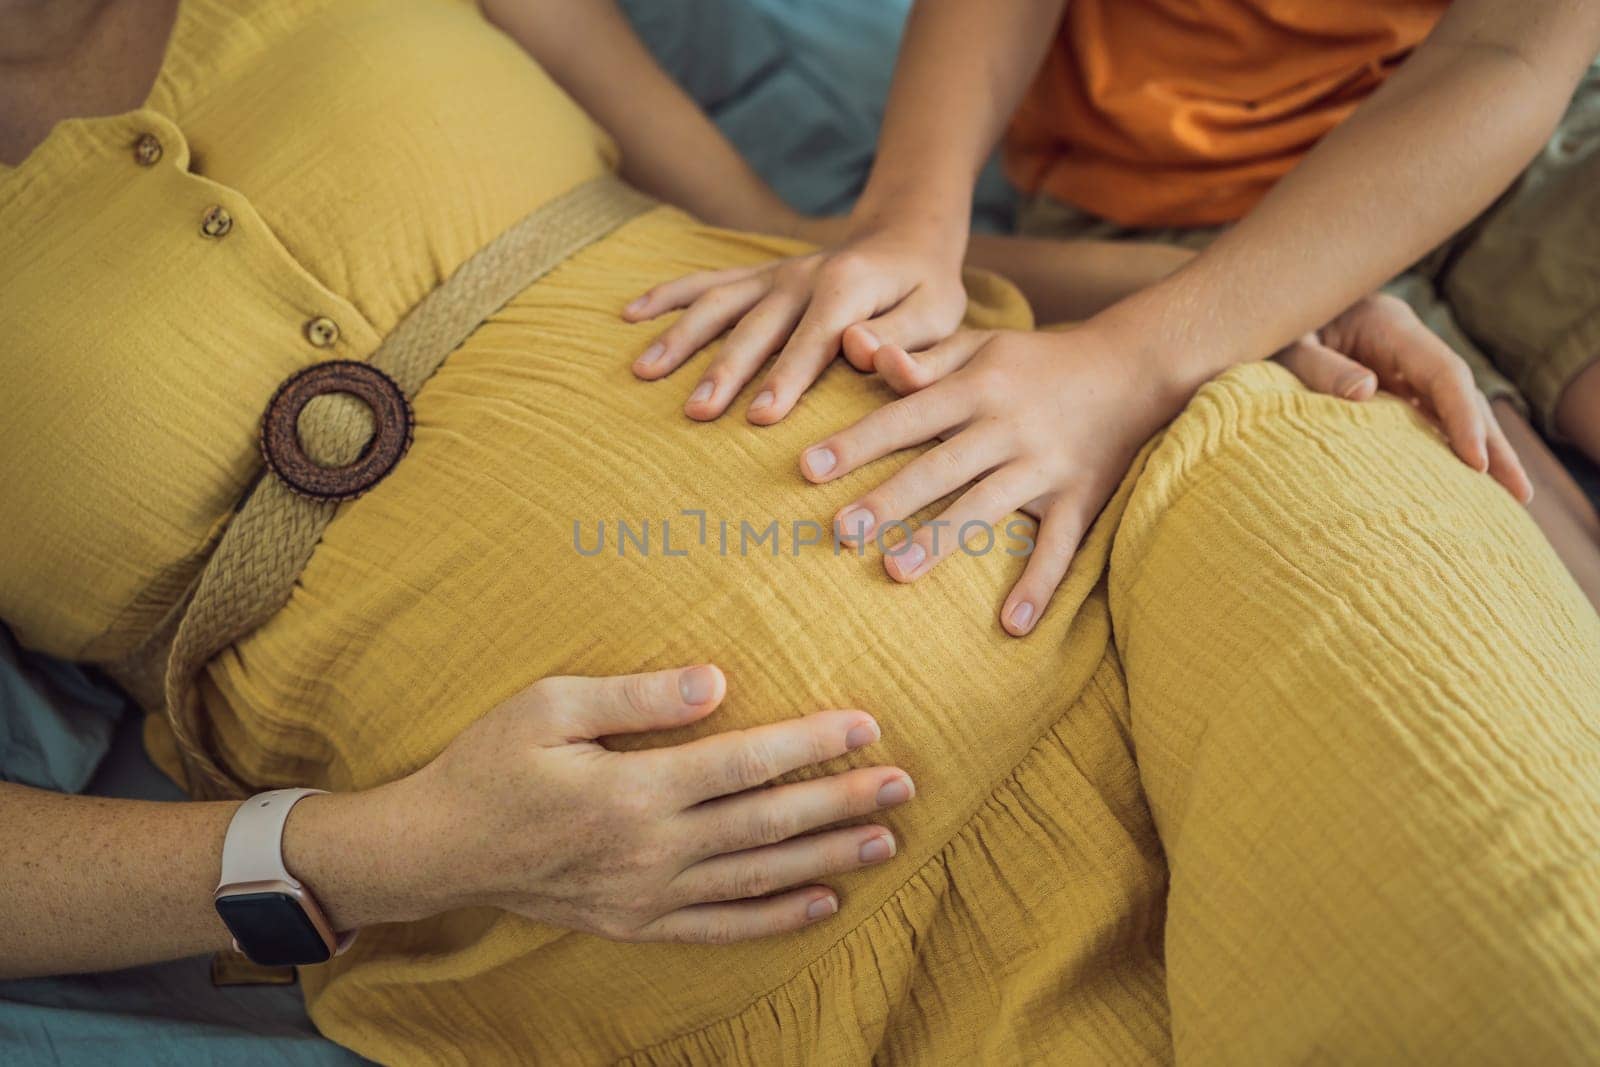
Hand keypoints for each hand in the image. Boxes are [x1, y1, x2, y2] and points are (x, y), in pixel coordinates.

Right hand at [403, 664, 912, 942]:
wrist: (439, 848)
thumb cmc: (491, 763)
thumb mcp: (549, 707)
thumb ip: (637, 697)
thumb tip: (719, 682)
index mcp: (632, 790)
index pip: (744, 763)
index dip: (810, 744)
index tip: (866, 726)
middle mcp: (649, 849)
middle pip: (766, 823)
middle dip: (840, 801)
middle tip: (903, 782)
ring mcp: (646, 895)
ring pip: (757, 877)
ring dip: (826, 858)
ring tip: (886, 840)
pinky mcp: (636, 924)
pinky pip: (722, 927)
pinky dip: (776, 918)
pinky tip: (824, 903)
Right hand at [622, 217, 967, 424]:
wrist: (904, 239)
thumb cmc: (925, 291)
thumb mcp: (939, 314)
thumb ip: (906, 338)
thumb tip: (863, 351)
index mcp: (847, 288)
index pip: (814, 340)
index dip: (787, 379)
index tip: (762, 418)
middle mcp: (801, 276)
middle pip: (756, 328)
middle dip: (725, 370)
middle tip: (697, 412)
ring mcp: (773, 275)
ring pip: (719, 304)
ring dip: (680, 337)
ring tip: (643, 373)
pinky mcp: (757, 277)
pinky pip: (706, 282)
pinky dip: (667, 295)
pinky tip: (630, 315)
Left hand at [799, 325, 1182, 637]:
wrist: (1132, 364)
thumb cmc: (1034, 361)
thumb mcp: (980, 346)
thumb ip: (922, 357)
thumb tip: (861, 350)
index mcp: (977, 386)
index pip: (907, 416)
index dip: (857, 442)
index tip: (808, 467)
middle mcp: (1007, 426)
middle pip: (940, 466)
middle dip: (889, 498)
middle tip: (839, 531)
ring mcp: (1046, 464)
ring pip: (988, 505)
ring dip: (943, 539)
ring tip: (896, 572)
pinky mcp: (1081, 497)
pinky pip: (1060, 546)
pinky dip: (1040, 586)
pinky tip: (1012, 626)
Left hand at [1274, 293, 1530, 502]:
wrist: (1257, 311)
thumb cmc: (1268, 331)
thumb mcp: (1286, 346)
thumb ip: (1320, 368)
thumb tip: (1365, 392)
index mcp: (1387, 325)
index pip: (1443, 372)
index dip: (1464, 417)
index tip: (1475, 463)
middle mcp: (1403, 344)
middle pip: (1461, 393)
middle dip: (1491, 443)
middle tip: (1518, 494)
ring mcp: (1398, 364)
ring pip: (1451, 408)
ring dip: (1479, 449)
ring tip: (1511, 498)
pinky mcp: (1387, 384)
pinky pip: (1425, 417)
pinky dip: (1445, 446)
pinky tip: (1463, 483)